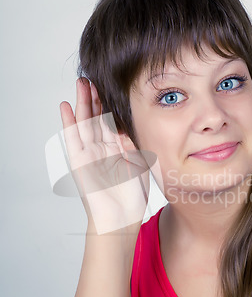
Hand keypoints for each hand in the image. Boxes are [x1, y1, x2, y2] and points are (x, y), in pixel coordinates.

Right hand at [60, 78, 151, 233]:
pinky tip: (67, 106)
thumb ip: (132, 144)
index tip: (113, 85)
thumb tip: (128, 125)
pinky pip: (73, 138)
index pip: (112, 121)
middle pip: (97, 118)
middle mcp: (101, 149)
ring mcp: (89, 154)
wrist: (119, 220)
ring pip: (85, 123)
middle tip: (94, 77)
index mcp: (116, 150)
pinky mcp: (79, 162)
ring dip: (83, 102)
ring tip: (81, 82)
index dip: (111, 104)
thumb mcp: (138, 165)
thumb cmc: (130, 198)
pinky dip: (69, 122)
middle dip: (96, 98)